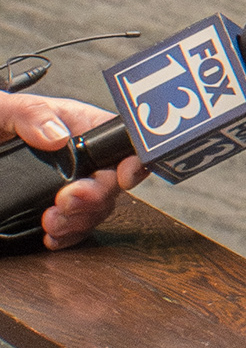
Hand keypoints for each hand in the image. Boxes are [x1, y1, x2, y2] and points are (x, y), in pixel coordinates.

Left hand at [0, 93, 142, 250]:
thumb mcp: (10, 111)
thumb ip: (35, 115)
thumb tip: (57, 134)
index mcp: (81, 127)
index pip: (122, 143)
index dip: (132, 162)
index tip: (123, 178)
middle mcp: (82, 158)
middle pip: (111, 184)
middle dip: (94, 199)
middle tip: (67, 201)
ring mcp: (70, 185)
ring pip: (97, 210)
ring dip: (78, 221)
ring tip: (52, 221)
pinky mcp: (54, 207)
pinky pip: (76, 227)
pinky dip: (67, 237)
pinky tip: (52, 235)